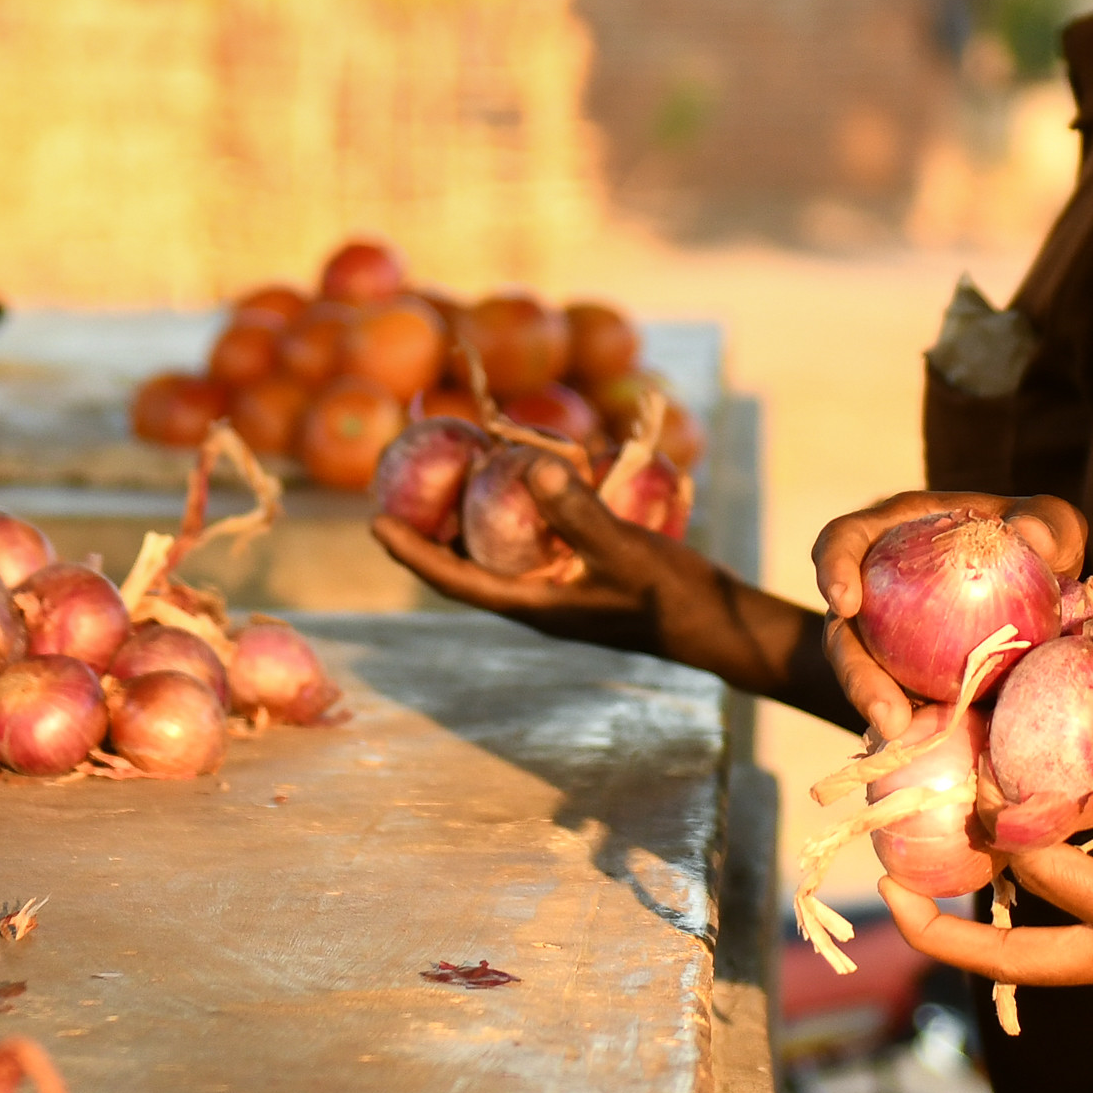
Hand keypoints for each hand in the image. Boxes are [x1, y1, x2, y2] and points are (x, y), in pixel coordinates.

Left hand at [373, 453, 714, 658]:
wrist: (717, 625)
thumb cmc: (670, 597)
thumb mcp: (623, 551)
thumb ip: (579, 513)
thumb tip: (534, 467)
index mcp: (532, 604)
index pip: (454, 579)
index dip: (412, 552)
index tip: (375, 523)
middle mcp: (537, 598)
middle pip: (468, 561)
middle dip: (438, 524)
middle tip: (413, 479)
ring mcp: (560, 588)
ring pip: (502, 549)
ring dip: (480, 514)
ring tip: (462, 471)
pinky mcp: (584, 575)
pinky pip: (538, 540)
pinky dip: (525, 510)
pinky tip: (536, 477)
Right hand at [809, 489, 1086, 737]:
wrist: (1051, 590)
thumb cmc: (1038, 540)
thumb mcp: (1050, 522)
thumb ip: (1045, 524)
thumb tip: (1029, 538)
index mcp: (894, 536)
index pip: (844, 541)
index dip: (833, 567)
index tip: (846, 601)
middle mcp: (879, 590)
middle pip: (843, 631)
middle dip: (854, 672)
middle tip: (883, 707)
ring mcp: (891, 642)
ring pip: (868, 677)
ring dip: (879, 709)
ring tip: (903, 736)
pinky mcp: (914, 680)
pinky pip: (909, 704)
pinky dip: (920, 724)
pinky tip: (939, 742)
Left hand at [884, 685, 1092, 999]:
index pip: (1052, 876)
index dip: (1005, 824)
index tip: (970, 779)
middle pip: (1014, 964)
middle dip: (944, 934)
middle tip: (888, 892)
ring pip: (1044, 964)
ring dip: (990, 929)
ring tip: (935, 883)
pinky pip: (1084, 946)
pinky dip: (1047, 914)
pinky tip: (1032, 873)